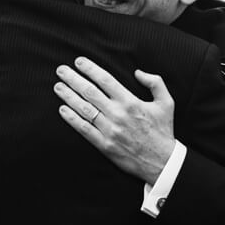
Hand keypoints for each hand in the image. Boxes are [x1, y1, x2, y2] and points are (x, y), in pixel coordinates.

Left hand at [54, 57, 175, 183]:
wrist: (162, 162)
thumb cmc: (163, 131)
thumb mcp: (167, 103)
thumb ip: (155, 83)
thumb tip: (137, 72)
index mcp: (131, 102)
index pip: (105, 80)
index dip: (90, 69)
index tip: (79, 62)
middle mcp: (118, 114)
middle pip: (90, 92)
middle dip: (73, 79)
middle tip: (61, 70)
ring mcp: (110, 130)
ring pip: (84, 109)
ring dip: (68, 96)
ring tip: (58, 87)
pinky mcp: (104, 145)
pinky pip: (84, 129)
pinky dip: (72, 119)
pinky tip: (63, 110)